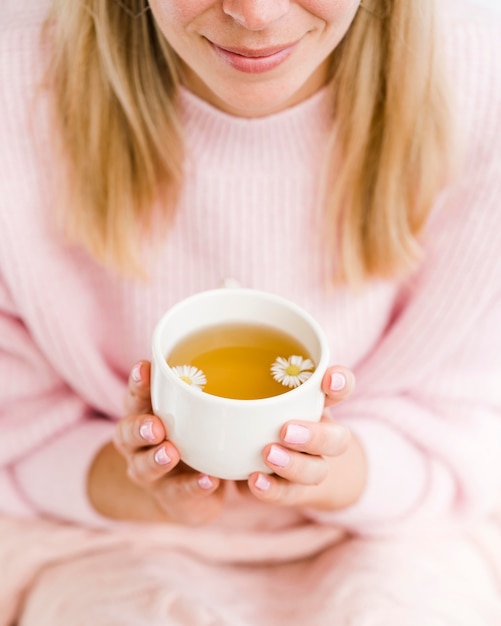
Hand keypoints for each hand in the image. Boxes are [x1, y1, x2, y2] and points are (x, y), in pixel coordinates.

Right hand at [88, 360, 224, 524]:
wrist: (181, 492)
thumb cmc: (188, 438)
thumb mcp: (189, 413)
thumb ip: (201, 392)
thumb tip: (243, 356)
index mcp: (143, 415)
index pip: (135, 396)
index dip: (138, 383)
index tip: (144, 366)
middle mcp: (138, 445)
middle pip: (128, 433)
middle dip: (139, 426)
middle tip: (154, 424)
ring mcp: (150, 474)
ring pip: (144, 467)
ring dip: (156, 459)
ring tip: (171, 452)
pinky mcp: (170, 497)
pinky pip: (178, 492)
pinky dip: (193, 486)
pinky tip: (209, 480)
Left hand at [247, 366, 366, 511]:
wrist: (276, 460)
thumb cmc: (264, 411)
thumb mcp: (260, 391)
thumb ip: (244, 377)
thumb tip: (202, 374)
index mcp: (318, 402)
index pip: (342, 388)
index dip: (341, 382)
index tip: (328, 378)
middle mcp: (322, 435)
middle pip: (337, 438)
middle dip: (316, 435)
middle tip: (286, 430)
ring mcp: (311, 465)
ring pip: (317, 470)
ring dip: (295, 465)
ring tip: (268, 455)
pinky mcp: (294, 491)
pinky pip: (289, 493)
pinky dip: (273, 489)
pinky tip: (255, 481)